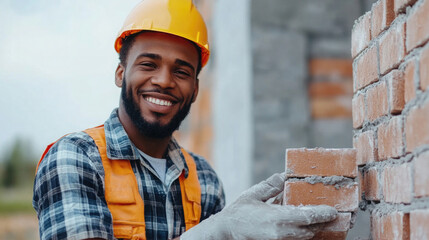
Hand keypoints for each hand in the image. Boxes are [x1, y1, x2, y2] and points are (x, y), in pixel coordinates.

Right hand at [180, 173, 337, 239]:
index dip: (322, 214)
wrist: (226, 232)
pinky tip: (307, 225)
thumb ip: (270, 185)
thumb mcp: (253, 194)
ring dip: (315, 228)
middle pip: (310, 229)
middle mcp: (281, 232)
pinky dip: (304, 231)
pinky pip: (296, 238)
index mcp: (276, 218)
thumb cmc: (238, 213)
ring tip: (324, 219)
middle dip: (323, 222)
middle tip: (333, 214)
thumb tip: (285, 175)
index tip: (333, 210)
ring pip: (305, 236)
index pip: (307, 216)